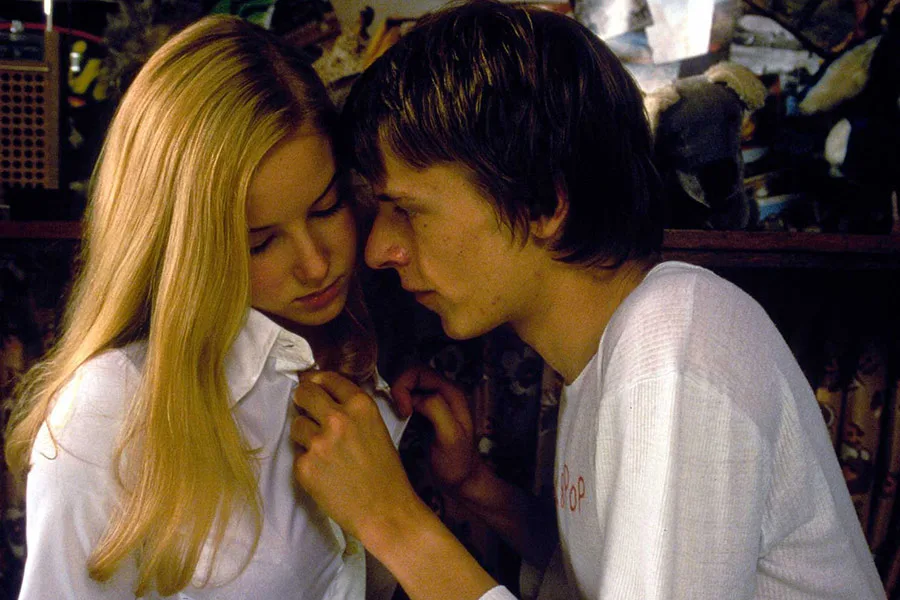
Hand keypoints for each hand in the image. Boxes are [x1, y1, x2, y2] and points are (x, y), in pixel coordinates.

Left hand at [291, 371, 423, 542]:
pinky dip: (306, 463)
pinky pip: (297, 455)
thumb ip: (353, 412)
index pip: (328, 379)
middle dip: (302, 398)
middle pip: (304, 393)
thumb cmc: (386, 473)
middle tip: (303, 405)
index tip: (312, 384)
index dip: (317, 381)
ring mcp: (319, 443)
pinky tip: (324, 474)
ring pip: (296, 425)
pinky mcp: (305, 467)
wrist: (386, 511)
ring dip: (304, 434)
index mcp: (360, 406)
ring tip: (322, 451)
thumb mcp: (377, 428)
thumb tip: (325, 399)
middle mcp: (338, 419)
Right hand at [391, 366, 481, 491]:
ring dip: (398, 396)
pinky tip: (399, 420)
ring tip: (399, 417)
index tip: (403, 412)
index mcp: (452, 392)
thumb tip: (416, 398)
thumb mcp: (450, 436)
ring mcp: (434, 401)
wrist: (461, 480)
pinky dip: (399, 404)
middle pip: (412, 374)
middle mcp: (444, 392)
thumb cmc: (457, 463)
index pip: (419, 371)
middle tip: (399, 413)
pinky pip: (408, 398)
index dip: (405, 386)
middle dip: (399, 389)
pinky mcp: (426, 412)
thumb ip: (436, 410)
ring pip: (409, 385)